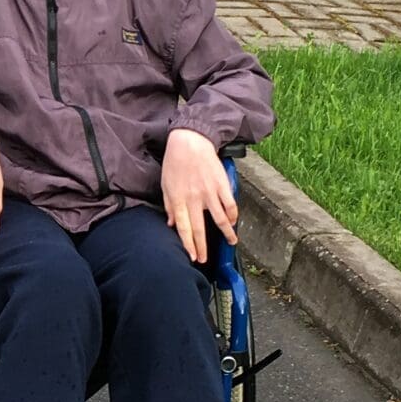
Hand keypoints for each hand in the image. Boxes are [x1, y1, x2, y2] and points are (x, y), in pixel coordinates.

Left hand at [161, 127, 236, 263]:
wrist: (190, 142)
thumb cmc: (175, 162)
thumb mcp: (166, 184)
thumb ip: (170, 205)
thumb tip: (172, 223)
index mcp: (179, 199)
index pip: (184, 228)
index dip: (189, 244)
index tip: (193, 256)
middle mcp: (195, 199)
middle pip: (200, 228)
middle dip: (203, 246)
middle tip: (206, 260)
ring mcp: (210, 192)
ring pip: (220, 218)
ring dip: (227, 233)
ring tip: (232, 242)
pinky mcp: (222, 184)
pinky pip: (230, 204)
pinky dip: (233, 215)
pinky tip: (234, 221)